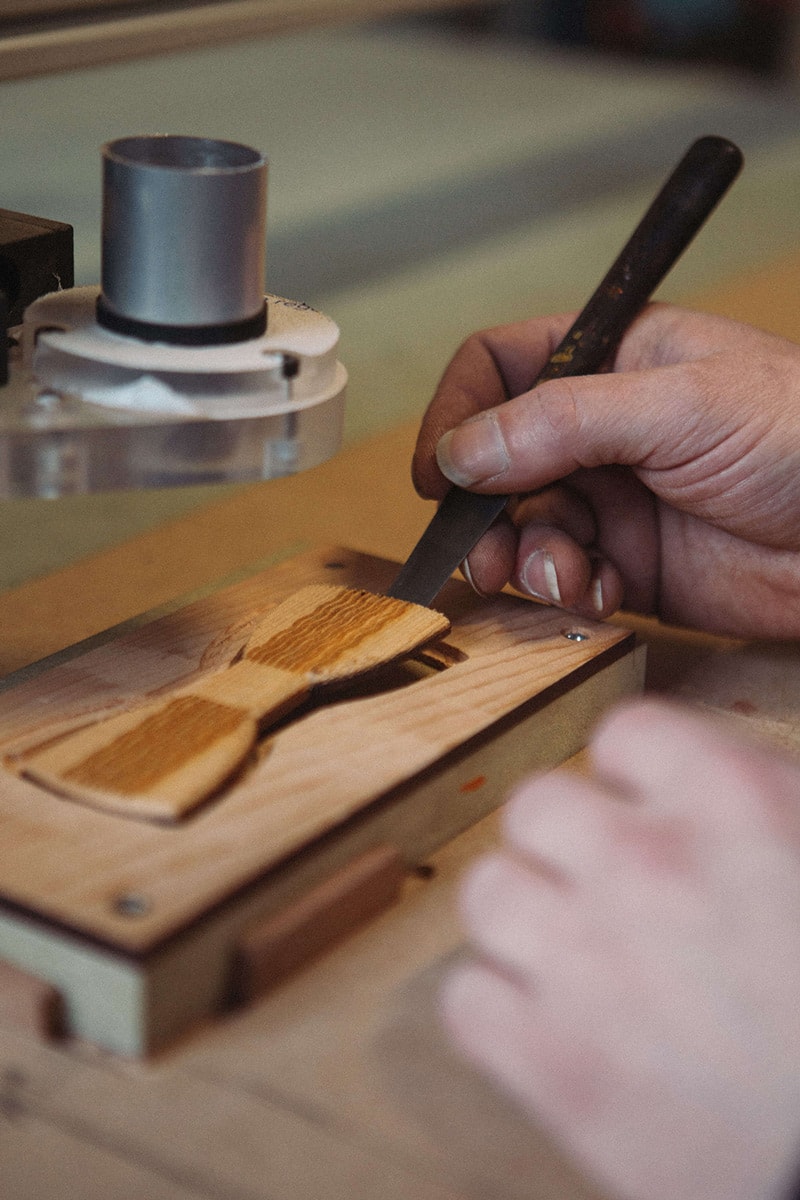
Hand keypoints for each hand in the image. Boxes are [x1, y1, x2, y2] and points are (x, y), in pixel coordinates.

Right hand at [412, 304, 799, 636]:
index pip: (503, 367)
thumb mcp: (681, 407)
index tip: (442, 473)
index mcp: (615, 361)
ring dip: (526, 558)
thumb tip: (464, 451)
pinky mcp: (635, 566)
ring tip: (557, 577)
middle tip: (484, 554)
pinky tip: (599, 595)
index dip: (460, 414)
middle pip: (500, 461)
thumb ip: (565, 422)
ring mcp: (618, 500)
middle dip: (484, 510)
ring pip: (526, 527)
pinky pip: (567, 579)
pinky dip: (567, 592)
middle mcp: (605, 430)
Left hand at [440, 698, 799, 1199]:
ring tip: (571, 956)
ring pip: (488, 893)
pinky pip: (468, 999)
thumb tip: (711, 791)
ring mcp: (590, 963)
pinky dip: (500, 1013)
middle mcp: (649, 864)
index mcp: (737, 803)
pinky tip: (551, 1027)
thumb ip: (763, 808)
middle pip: (536, 806)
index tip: (641, 808)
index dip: (632, 775)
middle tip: (601, 886)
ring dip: (523, 920)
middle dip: (565, 844)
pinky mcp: (555, 1066)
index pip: (625, 734)